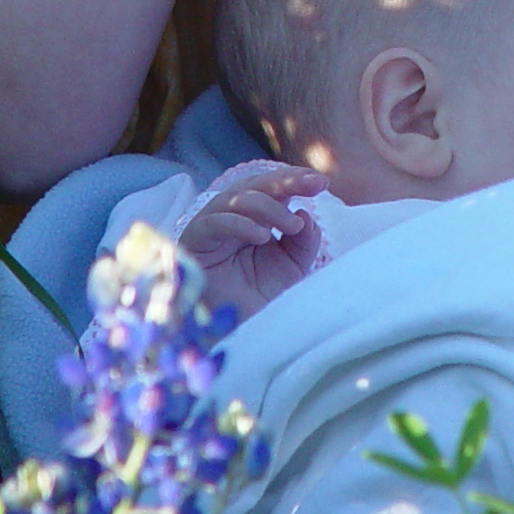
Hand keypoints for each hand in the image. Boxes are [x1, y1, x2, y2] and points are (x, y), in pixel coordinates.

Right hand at [178, 165, 329, 318]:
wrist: (237, 333)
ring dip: (268, 207)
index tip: (321, 182)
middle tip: (312, 185)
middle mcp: (229, 218)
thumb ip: (303, 239)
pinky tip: (263, 236)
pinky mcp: (192, 244)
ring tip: (291, 226)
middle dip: (284, 182)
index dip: (294, 180)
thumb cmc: (260, 299)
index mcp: (253, 218)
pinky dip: (240, 224)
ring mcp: (210, 229)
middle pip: (252, 186)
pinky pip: (213, 223)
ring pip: (234, 199)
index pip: (271, 189)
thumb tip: (304, 214)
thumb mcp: (292, 266)